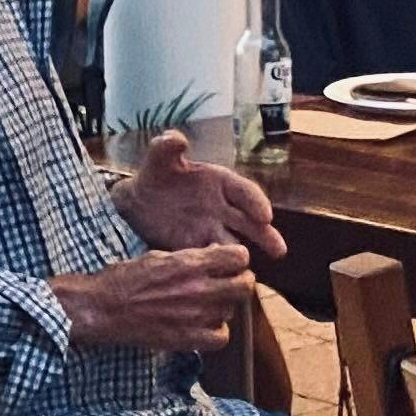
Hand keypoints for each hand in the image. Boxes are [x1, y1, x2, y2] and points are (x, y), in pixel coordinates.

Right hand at [52, 245, 253, 355]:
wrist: (102, 308)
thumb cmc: (125, 278)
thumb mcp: (158, 256)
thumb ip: (191, 257)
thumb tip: (216, 256)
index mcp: (190, 263)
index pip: (240, 257)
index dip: (236, 258)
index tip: (228, 262)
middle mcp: (198, 289)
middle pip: (245, 285)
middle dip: (239, 281)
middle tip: (227, 283)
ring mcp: (196, 316)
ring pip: (232, 310)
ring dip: (223, 306)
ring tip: (204, 304)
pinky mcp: (189, 339)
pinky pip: (221, 336)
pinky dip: (216, 331)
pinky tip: (202, 325)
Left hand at [113, 130, 285, 260]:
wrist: (137, 200)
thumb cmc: (156, 174)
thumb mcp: (158, 157)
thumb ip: (166, 147)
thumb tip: (177, 138)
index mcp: (220, 182)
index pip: (245, 192)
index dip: (256, 203)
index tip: (265, 216)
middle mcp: (223, 207)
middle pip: (249, 222)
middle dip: (264, 235)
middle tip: (278, 250)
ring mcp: (211, 229)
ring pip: (233, 243)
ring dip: (242, 255)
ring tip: (252, 271)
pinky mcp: (196, 246)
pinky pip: (210, 256)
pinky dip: (216, 265)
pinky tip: (223, 277)